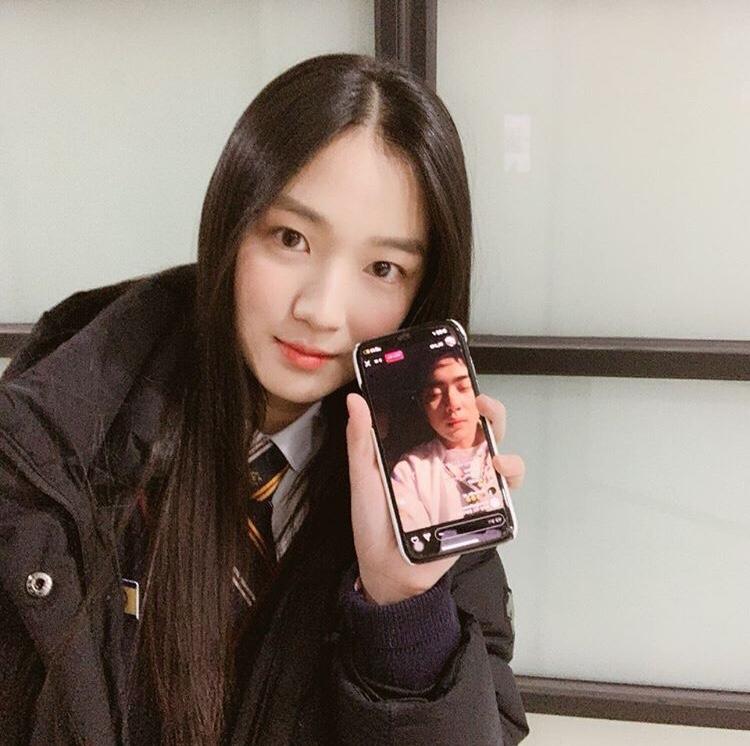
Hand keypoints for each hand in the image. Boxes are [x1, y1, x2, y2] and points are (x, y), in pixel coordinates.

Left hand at [345, 392, 523, 604]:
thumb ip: (361, 439)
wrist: (390, 570)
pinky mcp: (481, 507)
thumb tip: (355, 399)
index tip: (455, 375)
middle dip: (486, 407)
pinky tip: (497, 470)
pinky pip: (504, 487)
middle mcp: (448, 462)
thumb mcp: (364, 477)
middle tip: (479, 401)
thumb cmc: (374, 523)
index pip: (444, 414)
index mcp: (422, 449)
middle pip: (476, 426)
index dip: (455, 394)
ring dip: (500, 436)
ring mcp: (466, 483)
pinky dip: (509, 474)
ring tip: (489, 436)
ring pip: (496, 450)